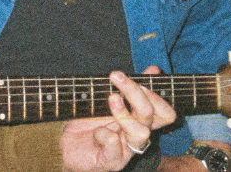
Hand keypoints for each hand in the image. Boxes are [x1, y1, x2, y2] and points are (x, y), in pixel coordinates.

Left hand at [60, 69, 176, 171]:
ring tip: (111, 98)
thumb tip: (154, 69)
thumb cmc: (90, 121)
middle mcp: (137, 136)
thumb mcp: (110, 99)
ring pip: (141, 133)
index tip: (139, 79)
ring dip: (125, 112)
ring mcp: (126, 150)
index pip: (166, 113)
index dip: (157, 96)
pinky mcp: (110, 161)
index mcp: (141, 122)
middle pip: (154, 117)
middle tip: (116, 77)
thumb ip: (132, 86)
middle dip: (136, 93)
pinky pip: (114, 146)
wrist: (65, 144)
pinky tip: (96, 131)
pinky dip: (105, 134)